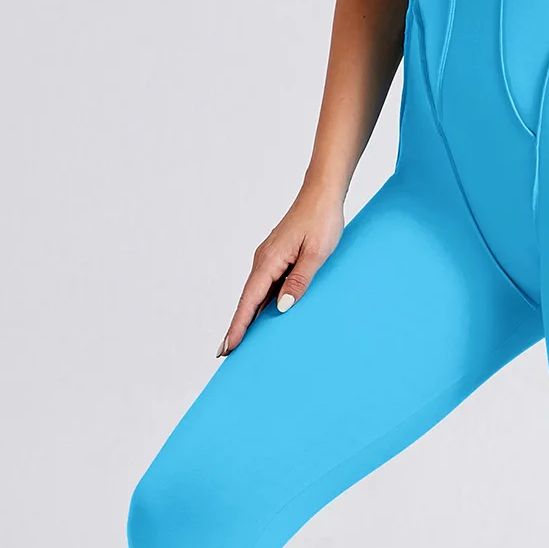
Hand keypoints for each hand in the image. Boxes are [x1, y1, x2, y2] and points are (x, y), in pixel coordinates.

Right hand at [218, 187, 343, 355]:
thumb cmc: (322, 220)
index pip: (249, 301)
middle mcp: (264, 261)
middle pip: (247, 301)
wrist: (322, 194)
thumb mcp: (316, 253)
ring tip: (241, 341)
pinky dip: (261, 303)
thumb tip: (281, 308)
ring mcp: (269, 259)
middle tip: (226, 354)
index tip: (228, 347)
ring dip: (248, 316)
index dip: (238, 326)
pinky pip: (265, 285)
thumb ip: (299, 280)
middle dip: (237, 327)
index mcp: (269, 262)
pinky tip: (264, 315)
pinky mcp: (278, 257)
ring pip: (255, 294)